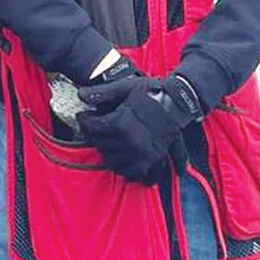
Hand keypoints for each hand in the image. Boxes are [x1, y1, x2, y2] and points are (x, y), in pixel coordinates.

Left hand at [78, 71, 202, 183]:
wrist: (179, 101)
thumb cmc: (151, 91)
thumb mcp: (125, 87)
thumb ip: (102, 92)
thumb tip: (80, 95)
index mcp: (120, 123)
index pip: (92, 128)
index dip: (84, 121)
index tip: (83, 117)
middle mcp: (130, 142)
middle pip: (101, 145)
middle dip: (94, 136)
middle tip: (93, 129)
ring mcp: (142, 153)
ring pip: (114, 162)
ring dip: (107, 154)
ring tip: (105, 145)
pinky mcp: (153, 159)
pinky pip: (135, 172)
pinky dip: (127, 171)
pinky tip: (121, 165)